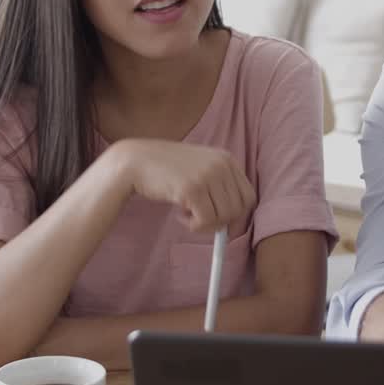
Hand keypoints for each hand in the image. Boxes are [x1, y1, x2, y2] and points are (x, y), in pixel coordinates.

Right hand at [110, 139, 256, 231]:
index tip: (222, 222)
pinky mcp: (192, 188)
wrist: (135, 161)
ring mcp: (207, 175)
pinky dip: (194, 226)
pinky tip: (180, 215)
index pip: (248, 196)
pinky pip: (206, 221)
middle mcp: (221, 164)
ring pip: (223, 217)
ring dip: (205, 224)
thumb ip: (219, 188)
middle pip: (238, 209)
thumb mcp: (200, 169)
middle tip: (200, 220)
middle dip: (220, 222)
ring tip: (186, 213)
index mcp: (226, 158)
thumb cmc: (167, 169)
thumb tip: (234, 224)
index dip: (237, 214)